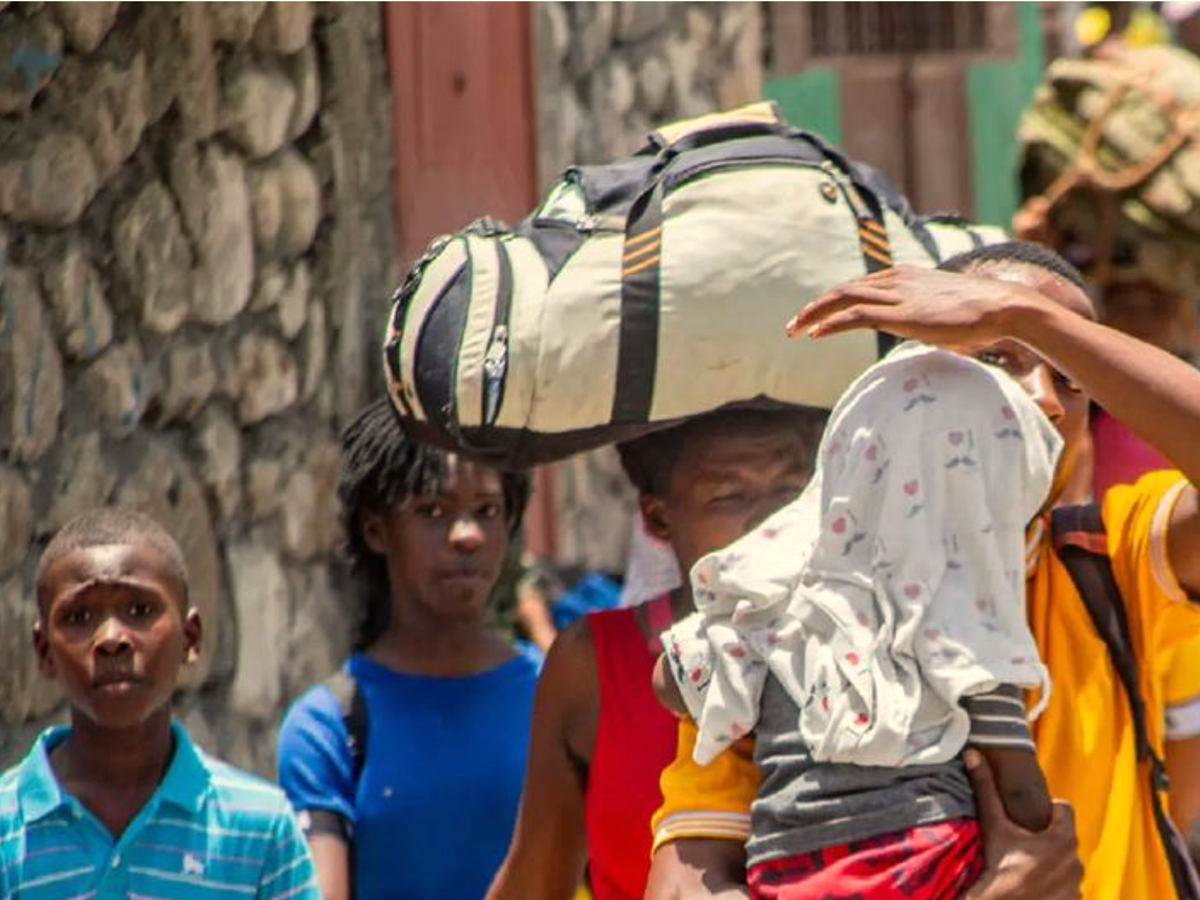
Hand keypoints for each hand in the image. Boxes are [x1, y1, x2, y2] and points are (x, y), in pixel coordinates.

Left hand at [786, 266, 1038, 352]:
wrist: (1002, 307)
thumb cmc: (980, 314)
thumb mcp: (941, 312)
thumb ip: (923, 316)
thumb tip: (921, 330)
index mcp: (904, 277)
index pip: (857, 286)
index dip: (831, 301)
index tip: (813, 318)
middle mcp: (896, 281)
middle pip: (843, 290)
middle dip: (813, 308)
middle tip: (792, 326)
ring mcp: (898, 296)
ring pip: (843, 299)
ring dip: (814, 315)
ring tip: (794, 331)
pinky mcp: (902, 314)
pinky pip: (857, 316)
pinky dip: (833, 323)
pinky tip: (816, 334)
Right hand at [962, 749, 1081, 899]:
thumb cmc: (998, 867)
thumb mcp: (992, 826)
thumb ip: (985, 788)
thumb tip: (973, 753)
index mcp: (1063, 839)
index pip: (1064, 809)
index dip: (1046, 810)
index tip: (1028, 819)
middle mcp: (1076, 862)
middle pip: (1064, 838)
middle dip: (1046, 839)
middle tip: (1022, 844)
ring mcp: (1076, 887)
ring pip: (1065, 864)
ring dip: (1050, 864)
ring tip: (1025, 867)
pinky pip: (1066, 888)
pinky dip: (1053, 886)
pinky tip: (1033, 887)